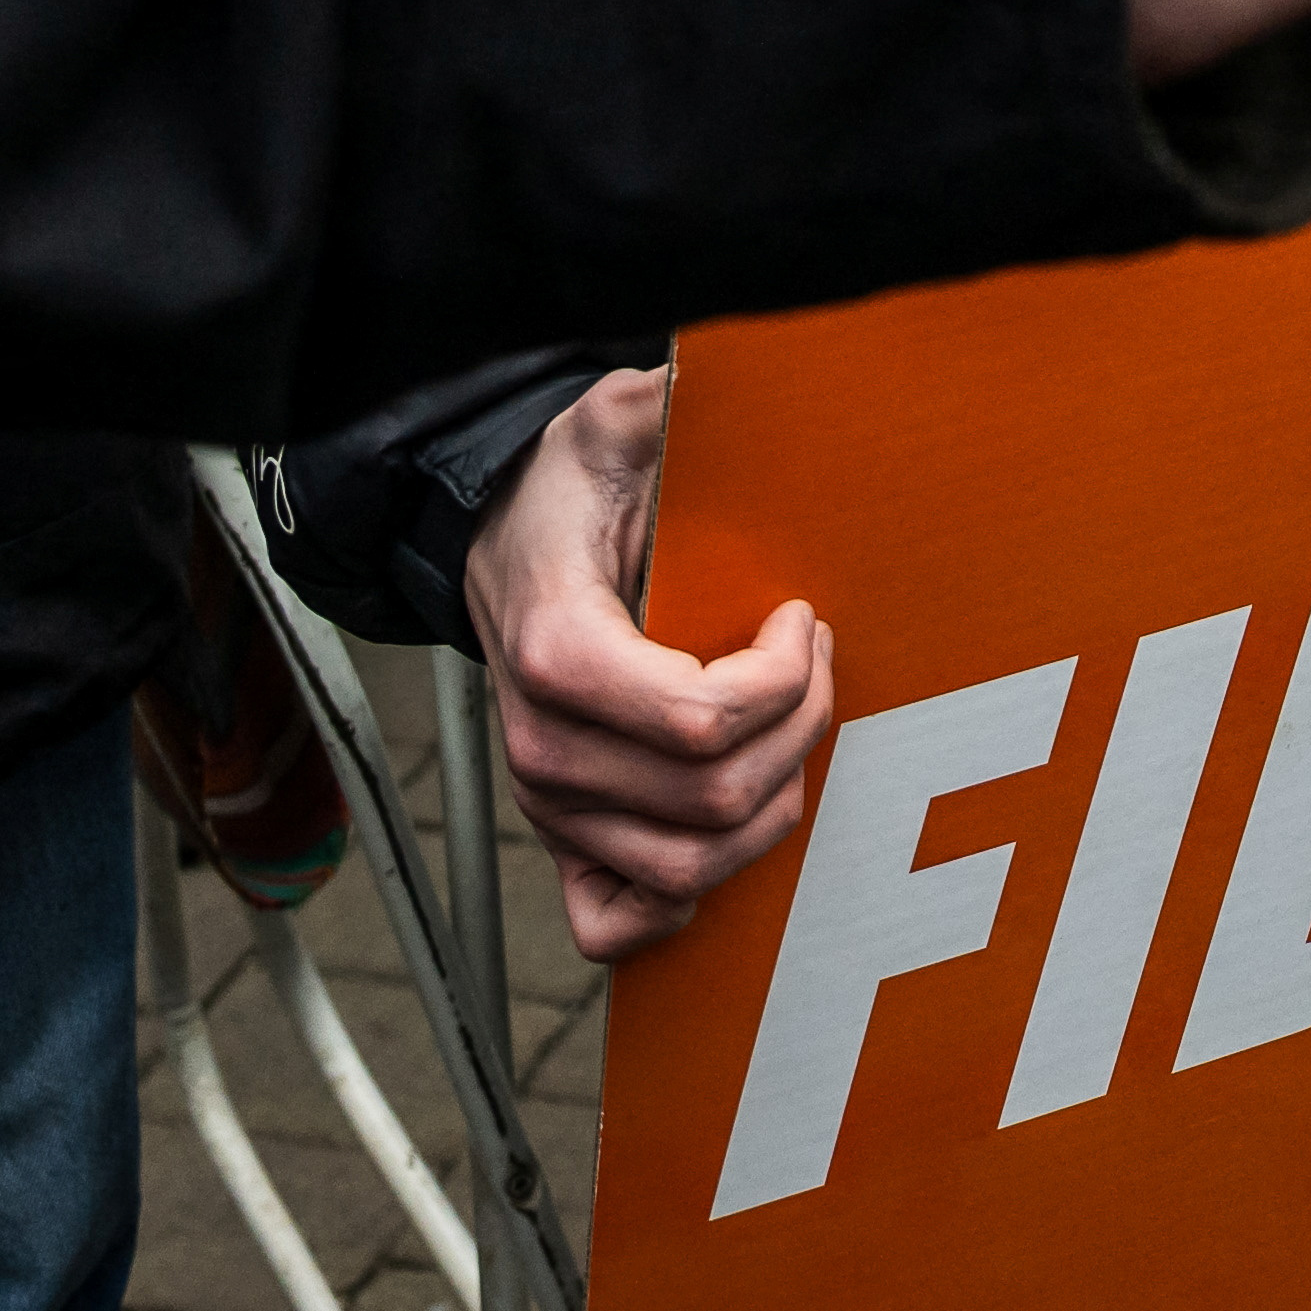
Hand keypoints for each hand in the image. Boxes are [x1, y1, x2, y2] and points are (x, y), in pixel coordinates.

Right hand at [459, 367, 833, 961]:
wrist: (498, 536)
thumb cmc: (569, 487)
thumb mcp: (618, 423)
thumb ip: (660, 402)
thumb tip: (701, 385)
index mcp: (558, 652)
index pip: (705, 722)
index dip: (786, 680)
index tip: (800, 615)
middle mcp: (543, 747)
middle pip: (718, 797)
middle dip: (800, 729)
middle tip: (813, 661)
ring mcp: (548, 805)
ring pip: (694, 868)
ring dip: (771, 803)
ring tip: (786, 725)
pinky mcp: (560, 837)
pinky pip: (617, 924)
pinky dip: (682, 904)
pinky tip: (723, 827)